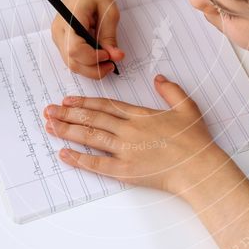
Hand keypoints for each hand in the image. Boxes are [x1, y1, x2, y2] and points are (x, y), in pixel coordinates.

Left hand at [42, 74, 230, 194]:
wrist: (199, 167)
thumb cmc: (194, 141)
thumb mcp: (187, 108)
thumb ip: (170, 90)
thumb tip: (158, 78)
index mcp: (140, 115)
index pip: (105, 106)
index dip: (84, 102)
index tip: (68, 100)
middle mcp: (128, 131)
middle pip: (92, 119)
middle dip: (68, 113)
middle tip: (49, 110)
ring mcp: (125, 151)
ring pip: (90, 137)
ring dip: (67, 130)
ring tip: (50, 126)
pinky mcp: (125, 171)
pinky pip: (96, 164)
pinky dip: (78, 158)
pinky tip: (64, 153)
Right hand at [51, 0, 123, 78]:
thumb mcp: (109, 11)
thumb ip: (110, 35)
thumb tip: (115, 56)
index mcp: (69, 20)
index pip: (75, 50)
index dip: (93, 58)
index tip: (109, 55)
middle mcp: (59, 30)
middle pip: (72, 62)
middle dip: (93, 69)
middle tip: (112, 65)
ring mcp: (58, 36)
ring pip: (71, 63)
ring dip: (90, 67)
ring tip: (108, 60)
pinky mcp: (62, 38)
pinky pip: (72, 57)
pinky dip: (86, 61)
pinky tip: (99, 55)